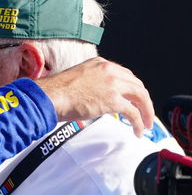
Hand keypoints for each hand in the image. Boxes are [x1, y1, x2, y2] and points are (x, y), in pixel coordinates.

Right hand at [37, 57, 152, 136]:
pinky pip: (133, 112)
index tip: (133, 98)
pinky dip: (139, 122)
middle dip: (143, 99)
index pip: (124, 74)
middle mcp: (109, 70)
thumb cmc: (54, 92)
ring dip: (146, 111)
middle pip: (136, 84)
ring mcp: (112, 84)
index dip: (132, 88)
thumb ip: (89, 84)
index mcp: (99, 64)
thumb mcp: (75, 79)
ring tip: (146, 123)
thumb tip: (93, 98)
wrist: (49, 96)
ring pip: (140, 96)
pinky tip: (138, 130)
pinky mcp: (112, 100)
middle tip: (145, 111)